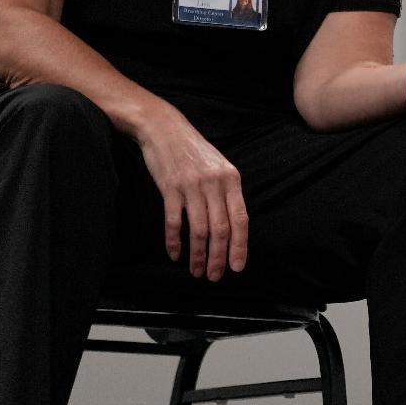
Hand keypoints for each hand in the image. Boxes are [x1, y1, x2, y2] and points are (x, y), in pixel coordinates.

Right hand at [135, 108, 247, 280]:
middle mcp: (214, 184)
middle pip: (220, 229)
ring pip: (198, 230)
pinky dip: (175, 242)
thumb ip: (227, 192)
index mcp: (231, 179)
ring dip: (198, 255)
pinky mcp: (170, 188)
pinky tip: (176, 254)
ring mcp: (192, 186)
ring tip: (196, 271)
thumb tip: (233, 224)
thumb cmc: (193, 150)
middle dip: (218, 257)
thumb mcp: (219, 166)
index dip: (240, 246)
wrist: (164, 128)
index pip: (240, 219)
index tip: (237, 266)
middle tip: (214, 276)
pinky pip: (174, 222)